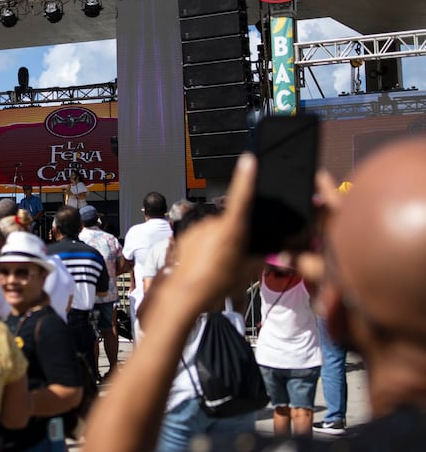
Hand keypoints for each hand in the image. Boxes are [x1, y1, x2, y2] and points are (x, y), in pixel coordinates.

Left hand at [157, 152, 257, 311]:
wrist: (185, 292)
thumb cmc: (217, 283)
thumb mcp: (248, 272)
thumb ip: (259, 259)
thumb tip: (267, 255)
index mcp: (231, 227)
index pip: (242, 196)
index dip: (246, 177)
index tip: (248, 159)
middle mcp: (213, 223)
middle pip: (230, 223)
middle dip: (235, 236)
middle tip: (236, 258)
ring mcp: (197, 229)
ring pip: (214, 232)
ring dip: (218, 243)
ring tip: (217, 266)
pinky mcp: (185, 236)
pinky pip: (200, 237)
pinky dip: (204, 247)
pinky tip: (204, 264)